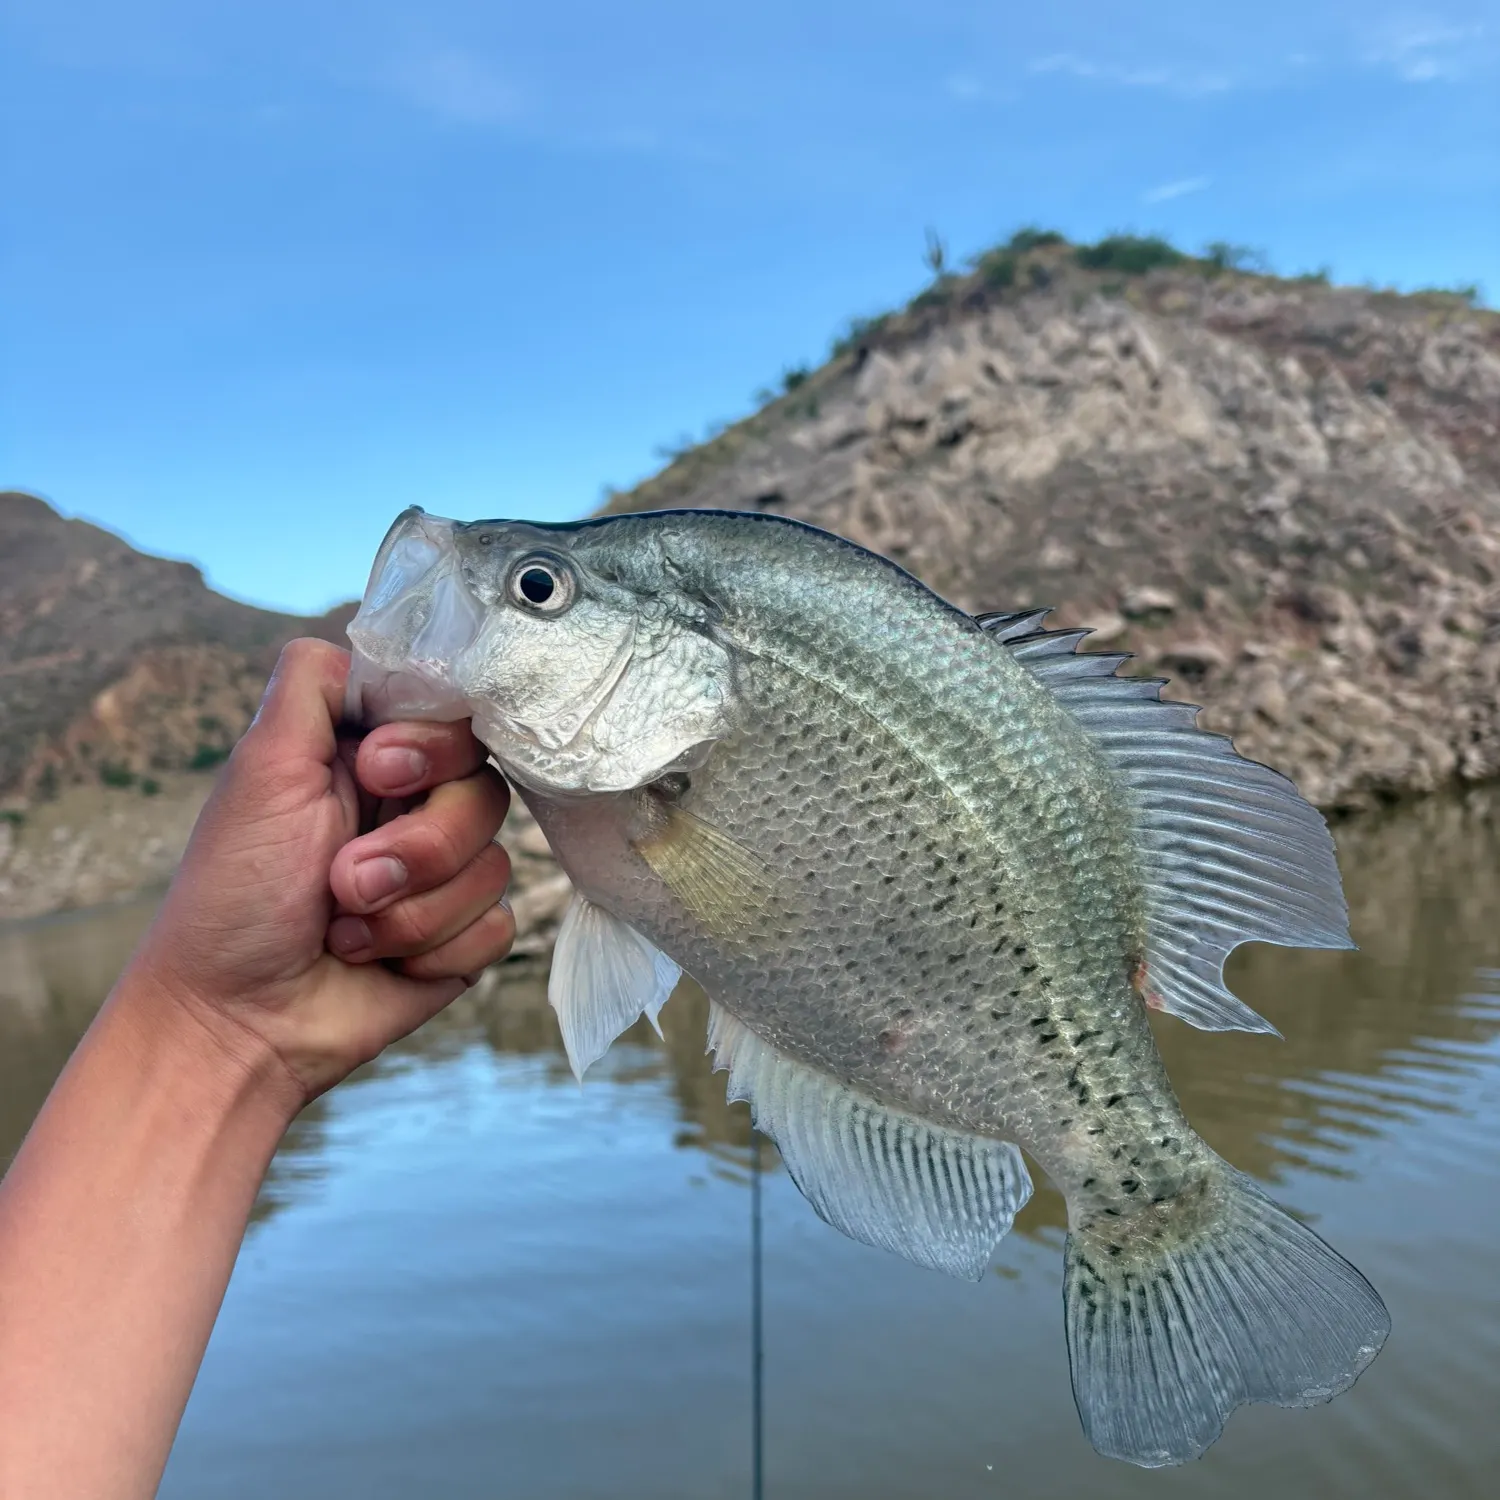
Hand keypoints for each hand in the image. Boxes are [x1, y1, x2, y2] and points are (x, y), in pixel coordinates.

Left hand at [125, 638, 514, 1107]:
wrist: (235, 1023)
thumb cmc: (232, 898)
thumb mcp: (259, 768)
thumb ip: (313, 684)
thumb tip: (381, 646)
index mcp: (369, 758)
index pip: (455, 717)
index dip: (431, 748)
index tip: (378, 772)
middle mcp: (412, 809)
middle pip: (485, 791)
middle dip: (417, 845)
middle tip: (343, 878)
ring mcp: (441, 875)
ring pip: (496, 863)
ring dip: (412, 909)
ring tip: (345, 928)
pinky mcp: (460, 937)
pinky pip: (500, 924)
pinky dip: (435, 948)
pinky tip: (381, 962)